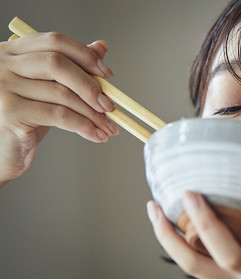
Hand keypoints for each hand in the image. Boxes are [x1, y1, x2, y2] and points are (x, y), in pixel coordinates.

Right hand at [0, 33, 118, 184]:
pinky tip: (96, 135)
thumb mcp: (48, 90)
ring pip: (62, 93)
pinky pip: (59, 115)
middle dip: (90, 85)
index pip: (54, 42)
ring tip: (108, 126)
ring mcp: (3, 88)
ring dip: (92, 113)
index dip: (84, 55)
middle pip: (57, 64)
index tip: (106, 74)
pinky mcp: (10, 113)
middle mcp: (2, 65)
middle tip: (109, 105)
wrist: (2, 153)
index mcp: (12, 52)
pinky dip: (84, 126)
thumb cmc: (24, 119)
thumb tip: (101, 47)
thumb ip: (70, 68)